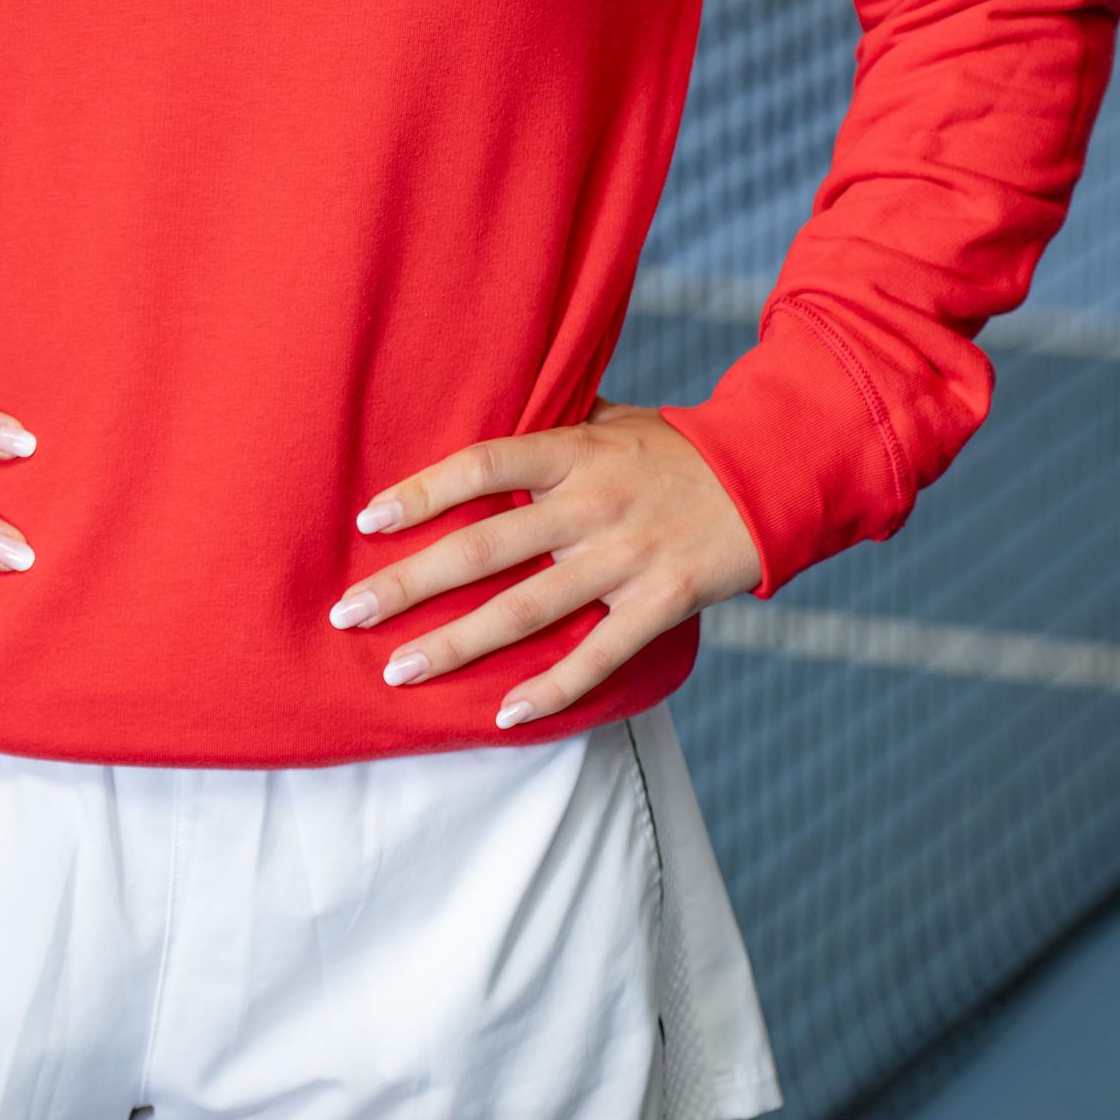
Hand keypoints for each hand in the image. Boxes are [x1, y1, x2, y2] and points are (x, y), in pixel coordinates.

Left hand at [326, 397, 761, 726]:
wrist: (771, 474)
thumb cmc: (674, 448)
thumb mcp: (611, 417)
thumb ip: (550, 423)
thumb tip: (482, 405)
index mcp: (575, 451)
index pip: (483, 464)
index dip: (422, 491)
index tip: (365, 520)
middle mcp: (593, 503)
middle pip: (485, 547)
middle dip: (411, 583)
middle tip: (348, 611)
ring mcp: (627, 557)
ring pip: (527, 609)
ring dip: (458, 645)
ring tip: (398, 672)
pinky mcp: (662, 603)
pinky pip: (599, 657)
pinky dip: (551, 689)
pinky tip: (502, 715)